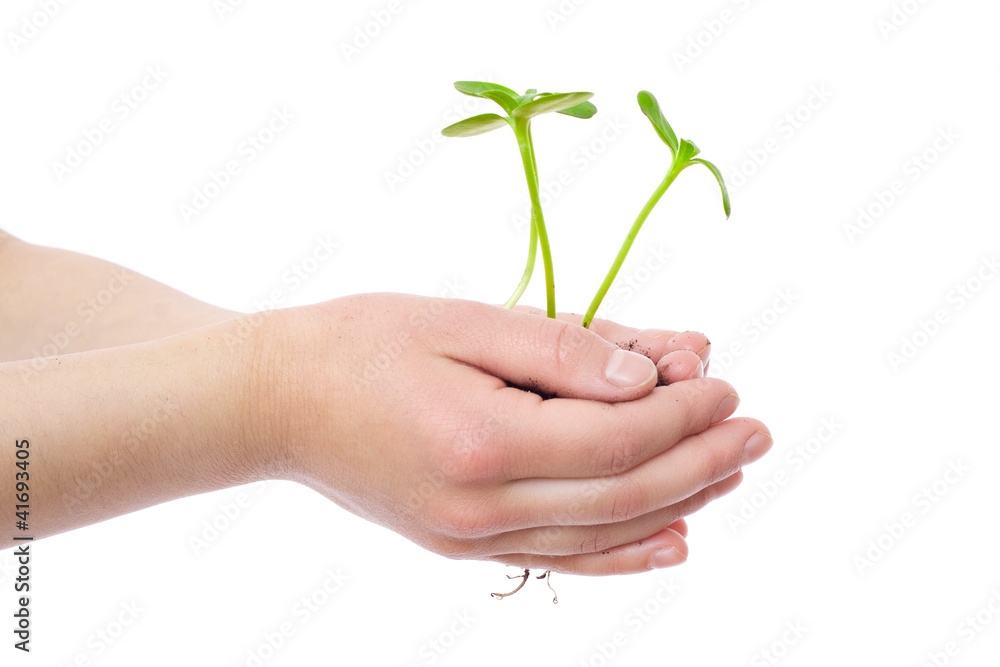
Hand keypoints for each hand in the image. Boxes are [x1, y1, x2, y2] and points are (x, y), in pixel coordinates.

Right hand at [250, 294, 770, 574]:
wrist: (275, 403)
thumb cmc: (360, 343)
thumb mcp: (462, 320)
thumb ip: (561, 347)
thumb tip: (650, 376)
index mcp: (480, 442)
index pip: (615, 437)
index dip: (681, 413)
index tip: (725, 384)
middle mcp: (480, 509)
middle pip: (622, 493)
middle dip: (700, 461)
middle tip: (757, 432)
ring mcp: (469, 539)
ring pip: (602, 533)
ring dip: (677, 503)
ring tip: (731, 473)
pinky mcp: (461, 546)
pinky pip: (561, 558)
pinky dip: (623, 553)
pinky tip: (672, 541)